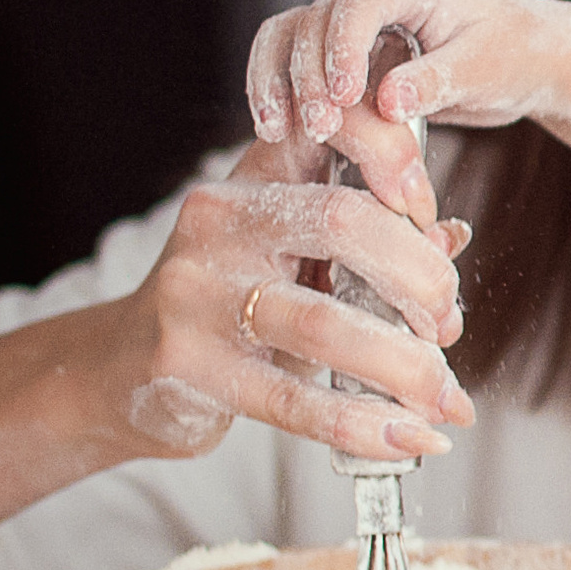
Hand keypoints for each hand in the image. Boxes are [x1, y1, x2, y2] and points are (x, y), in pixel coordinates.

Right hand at [115, 131, 472, 461]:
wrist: (118, 368)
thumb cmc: (232, 301)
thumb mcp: (296, 254)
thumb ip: (374, 240)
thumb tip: (453, 236)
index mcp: (256, 175)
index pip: (334, 130)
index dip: (398, 160)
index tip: (432, 216)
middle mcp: (220, 221)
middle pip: (347, 223)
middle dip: (422, 279)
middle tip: (449, 325)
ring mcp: (196, 294)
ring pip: (326, 324)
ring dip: (407, 368)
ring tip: (446, 399)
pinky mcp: (186, 367)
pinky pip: (296, 400)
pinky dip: (367, 425)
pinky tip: (410, 439)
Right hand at [246, 0, 570, 207]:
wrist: (528, 58)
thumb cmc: (516, 54)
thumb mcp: (487, 69)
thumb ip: (437, 81)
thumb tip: (386, 103)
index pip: (358, 3)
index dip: (342, 49)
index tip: (343, 99)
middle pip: (314, 20)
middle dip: (308, 76)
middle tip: (317, 130)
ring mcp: (352, 17)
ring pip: (290, 36)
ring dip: (278, 82)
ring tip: (277, 133)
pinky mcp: (343, 48)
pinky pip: (296, 62)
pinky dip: (281, 91)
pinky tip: (276, 132)